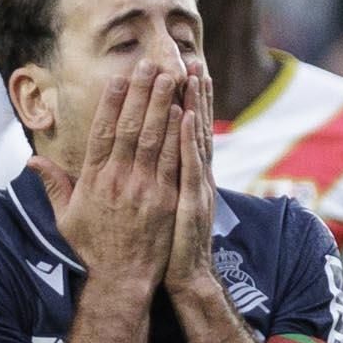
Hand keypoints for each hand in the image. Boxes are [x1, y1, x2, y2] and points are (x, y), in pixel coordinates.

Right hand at [50, 64, 180, 288]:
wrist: (122, 280)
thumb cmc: (93, 248)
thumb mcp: (66, 217)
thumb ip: (54, 184)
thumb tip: (33, 159)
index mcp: (93, 180)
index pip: (102, 132)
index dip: (111, 103)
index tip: (117, 78)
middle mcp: (118, 179)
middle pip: (130, 127)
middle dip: (141, 93)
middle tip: (150, 64)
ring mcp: (143, 189)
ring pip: (154, 138)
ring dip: (163, 104)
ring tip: (170, 76)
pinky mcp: (165, 200)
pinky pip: (173, 161)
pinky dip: (179, 135)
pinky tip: (185, 112)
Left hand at [165, 55, 222, 307]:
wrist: (186, 280)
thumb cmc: (169, 249)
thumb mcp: (162, 212)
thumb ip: (154, 185)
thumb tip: (147, 166)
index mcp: (185, 177)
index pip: (185, 133)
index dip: (186, 104)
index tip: (183, 75)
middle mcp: (194, 177)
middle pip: (194, 128)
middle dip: (194, 95)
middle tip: (193, 61)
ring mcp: (195, 188)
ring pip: (195, 140)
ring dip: (194, 106)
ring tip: (193, 76)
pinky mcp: (190, 202)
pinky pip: (188, 166)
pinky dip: (188, 140)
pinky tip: (185, 116)